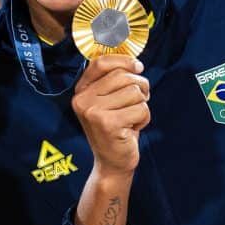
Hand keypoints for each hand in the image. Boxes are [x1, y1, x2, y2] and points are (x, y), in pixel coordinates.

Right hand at [71, 54, 149, 179]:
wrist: (112, 163)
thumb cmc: (116, 128)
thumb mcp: (108, 102)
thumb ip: (114, 81)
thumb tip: (135, 63)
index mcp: (81, 91)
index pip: (100, 62)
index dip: (123, 60)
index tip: (138, 67)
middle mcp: (82, 99)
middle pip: (123, 76)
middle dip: (140, 86)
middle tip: (139, 101)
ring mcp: (93, 111)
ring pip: (134, 92)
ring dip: (141, 105)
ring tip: (131, 118)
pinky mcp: (108, 123)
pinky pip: (140, 109)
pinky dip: (144, 119)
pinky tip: (133, 129)